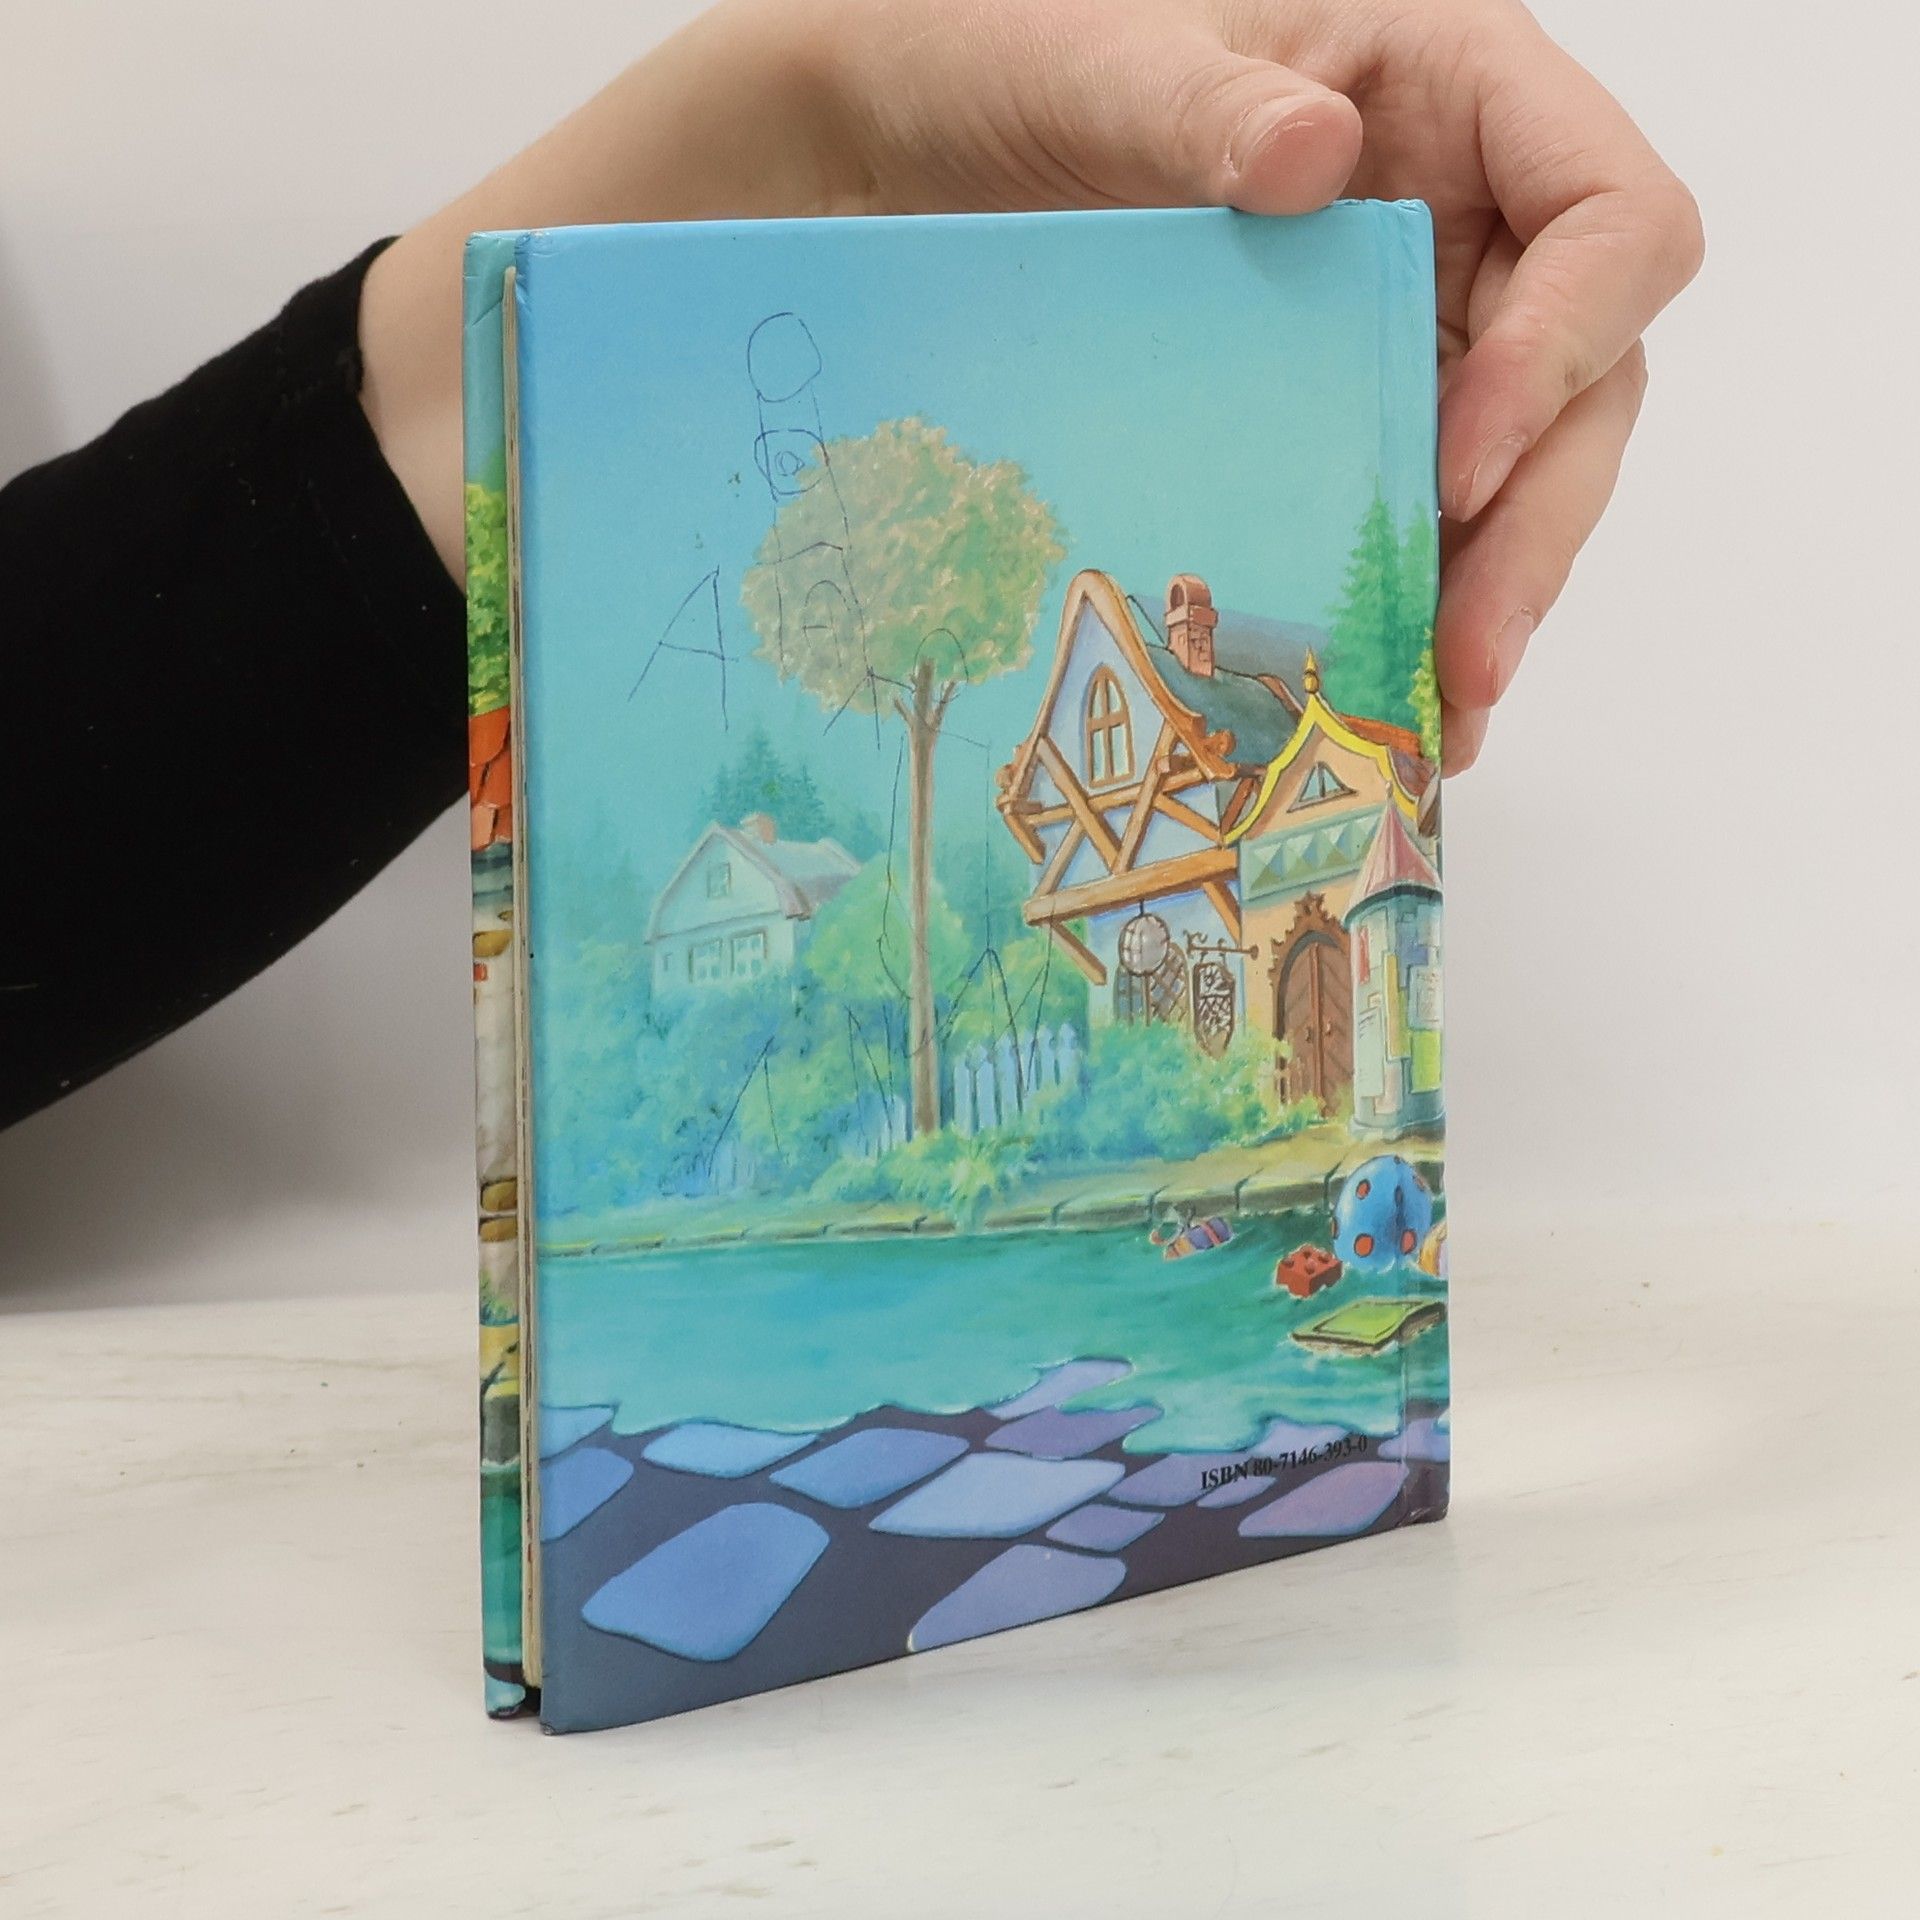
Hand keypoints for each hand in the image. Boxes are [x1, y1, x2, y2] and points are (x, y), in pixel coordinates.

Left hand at [363, 0, 1701, 771]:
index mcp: (1371, 86)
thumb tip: (1321, 160)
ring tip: (1422, 726)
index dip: (1574, 323)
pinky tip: (1344, 720)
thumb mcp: (991, 61)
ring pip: (1483, 484)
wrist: (721, 245)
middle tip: (1461, 659)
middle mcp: (1374, 231)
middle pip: (1566, 369)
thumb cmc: (851, 107)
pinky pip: (1358, 549)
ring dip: (1474, 606)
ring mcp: (1307, 358)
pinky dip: (1372, 637)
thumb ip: (1157, 92)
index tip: (1459, 447)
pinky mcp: (1237, 462)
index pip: (1587, 190)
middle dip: (1537, 516)